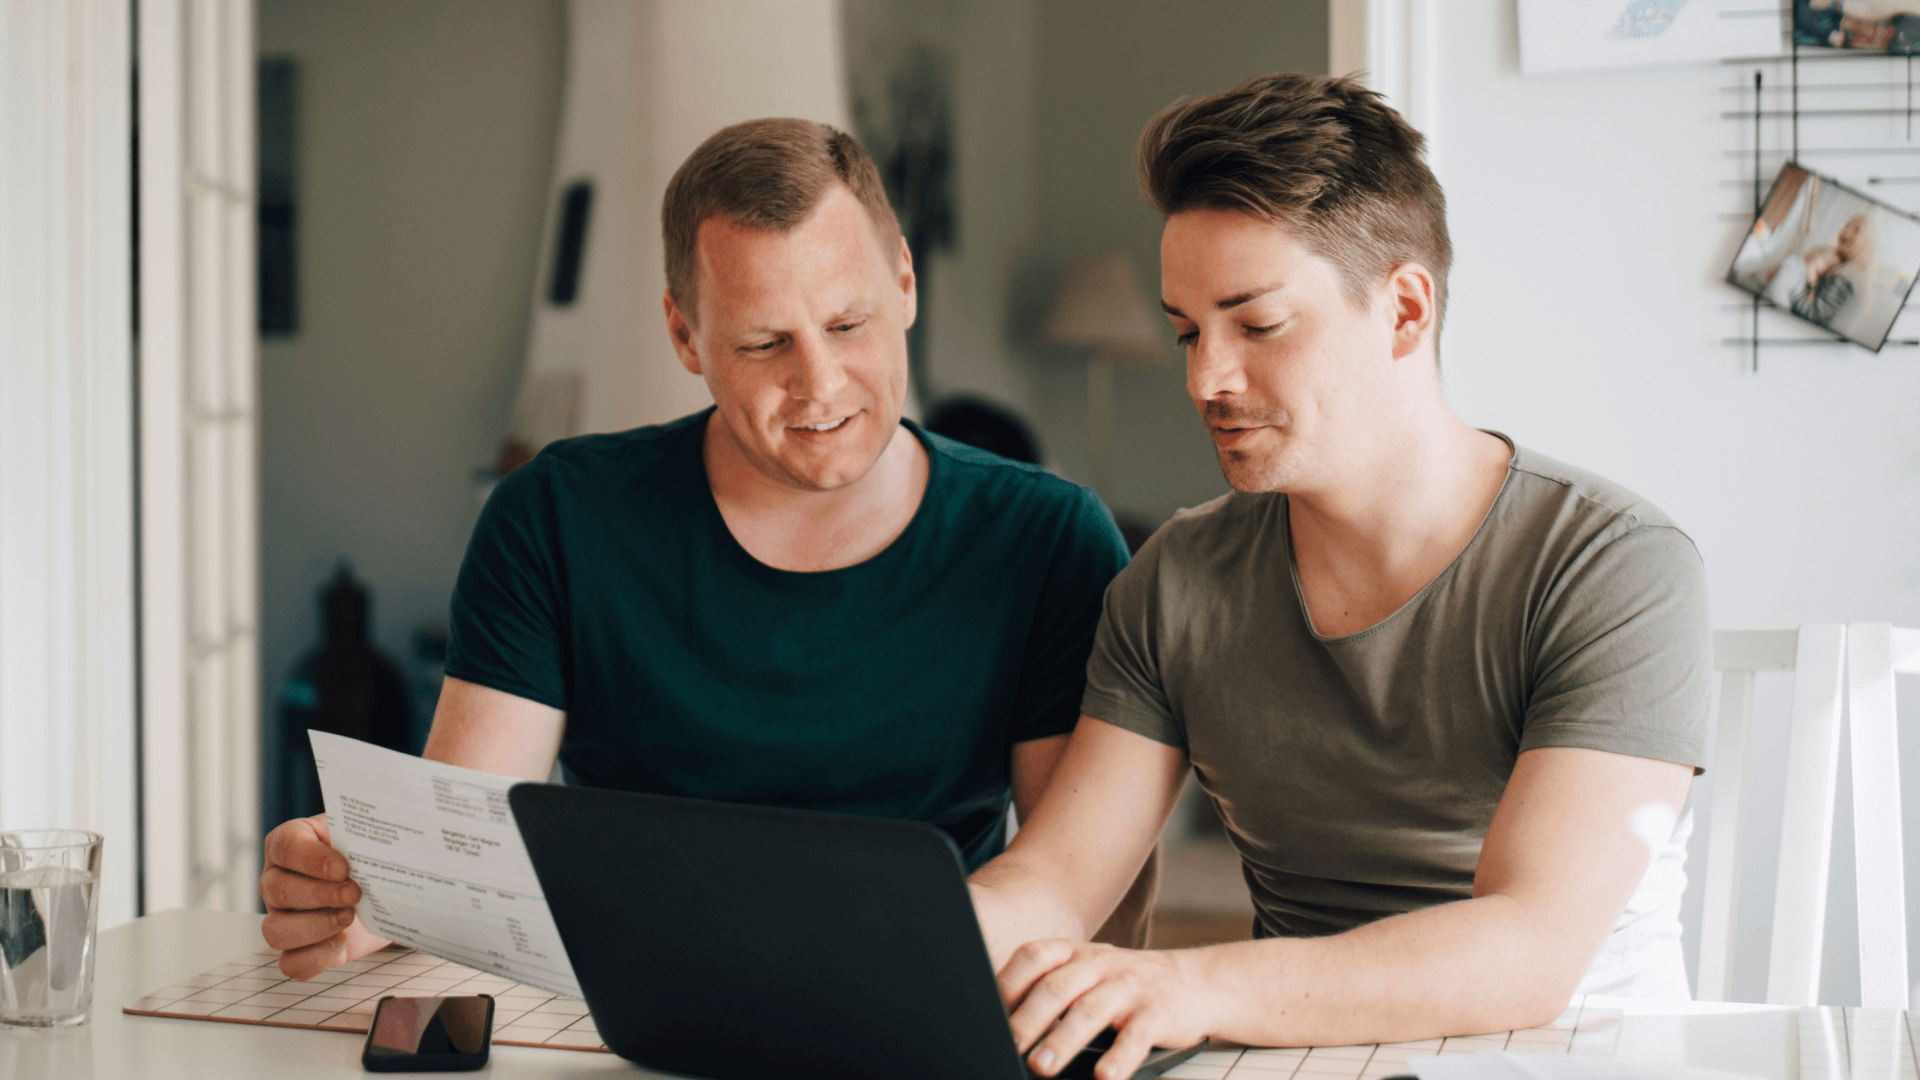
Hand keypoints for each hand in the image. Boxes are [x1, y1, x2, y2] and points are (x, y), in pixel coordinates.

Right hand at [259, 814, 389, 978]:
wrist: (383, 885)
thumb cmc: (367, 851)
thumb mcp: (365, 831)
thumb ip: (365, 828)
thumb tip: (387, 832)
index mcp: (290, 844)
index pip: (285, 847)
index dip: (310, 859)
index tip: (343, 867)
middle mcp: (278, 881)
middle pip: (278, 891)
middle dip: (320, 894)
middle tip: (355, 893)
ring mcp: (285, 917)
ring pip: (275, 931)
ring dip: (315, 927)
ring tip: (349, 917)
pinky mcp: (301, 948)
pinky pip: (291, 963)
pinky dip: (315, 956)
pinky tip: (341, 941)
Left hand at [999, 939, 1213, 1079]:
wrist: (1193, 982)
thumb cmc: (1124, 984)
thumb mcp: (1086, 973)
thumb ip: (1049, 988)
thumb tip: (1001, 1022)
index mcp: (1074, 953)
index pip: (1033, 958)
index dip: (1008, 984)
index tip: (989, 1014)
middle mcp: (1098, 964)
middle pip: (1056, 987)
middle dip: (1028, 1019)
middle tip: (1009, 1045)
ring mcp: (1129, 987)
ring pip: (1090, 1010)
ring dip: (1062, 1040)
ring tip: (1042, 1066)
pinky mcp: (1157, 1013)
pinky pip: (1135, 1036)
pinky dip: (1118, 1058)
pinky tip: (1103, 1076)